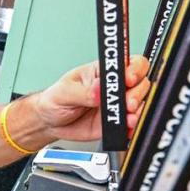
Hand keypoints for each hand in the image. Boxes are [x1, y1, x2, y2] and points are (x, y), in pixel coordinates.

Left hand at [33, 55, 149, 141]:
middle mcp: (113, 87)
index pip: (127, 63)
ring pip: (140, 103)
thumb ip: (84, 92)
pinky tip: (126, 127)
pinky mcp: (115, 121)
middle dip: (137, 92)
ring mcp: (116, 104)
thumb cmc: (55, 100)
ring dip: (138, 110)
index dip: (134, 69)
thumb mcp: (65, 93)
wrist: (50, 123)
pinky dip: (132, 126)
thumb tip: (99, 89)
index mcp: (102, 72)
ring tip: (127, 117)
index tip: (128, 79)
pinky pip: (131, 123)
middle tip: (127, 102)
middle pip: (140, 82)